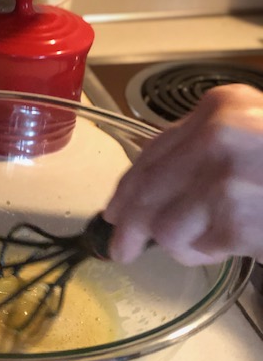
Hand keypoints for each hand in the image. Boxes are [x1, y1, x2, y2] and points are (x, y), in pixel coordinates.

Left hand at [104, 83, 262, 265]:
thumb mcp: (247, 137)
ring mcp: (226, 178)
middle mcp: (218, 136)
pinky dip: (207, 253)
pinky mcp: (238, 220)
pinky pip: (195, 248)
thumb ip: (197, 153)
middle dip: (127, 227)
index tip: (113, 211)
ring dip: (180, 244)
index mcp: (219, 107)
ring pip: (163, 227)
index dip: (125, 191)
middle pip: (144, 193)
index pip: (148, 155)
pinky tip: (233, 242)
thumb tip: (137, 195)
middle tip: (119, 249)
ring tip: (210, 239)